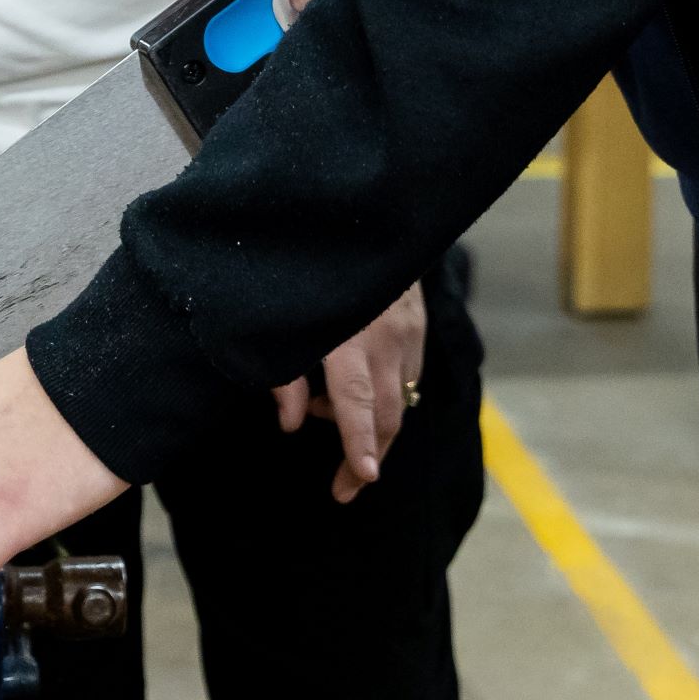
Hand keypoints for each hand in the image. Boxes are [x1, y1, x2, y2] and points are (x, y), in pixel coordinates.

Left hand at [276, 282, 425, 501]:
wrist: (360, 212)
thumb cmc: (306, 268)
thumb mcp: (280, 320)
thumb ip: (284, 377)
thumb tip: (290, 425)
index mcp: (348, 339)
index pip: (357, 405)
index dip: (359, 446)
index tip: (362, 478)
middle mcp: (385, 339)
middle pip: (387, 414)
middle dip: (368, 456)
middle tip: (345, 487)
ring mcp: (408, 330)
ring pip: (399, 396)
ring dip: (371, 419)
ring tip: (326, 411)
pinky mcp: (418, 321)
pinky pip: (407, 372)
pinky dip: (385, 390)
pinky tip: (358, 381)